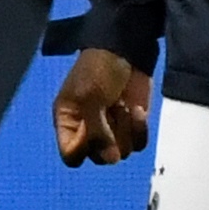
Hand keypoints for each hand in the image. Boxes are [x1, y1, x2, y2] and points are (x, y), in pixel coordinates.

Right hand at [54, 44, 150, 165]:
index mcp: (69, 122)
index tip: (92, 132)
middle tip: (112, 115)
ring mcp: (112, 129)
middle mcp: (89, 130)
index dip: (83, 149)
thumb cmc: (98, 68)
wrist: (126, 49)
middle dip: (110, 139)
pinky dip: (140, 130)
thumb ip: (97, 131)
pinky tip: (137, 110)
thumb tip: (111, 160)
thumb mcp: (90, 97)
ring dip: (126, 131)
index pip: (71, 155)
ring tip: (123, 107)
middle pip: (98, 157)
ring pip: (121, 152)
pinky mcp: (132, 125)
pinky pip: (138, 144)